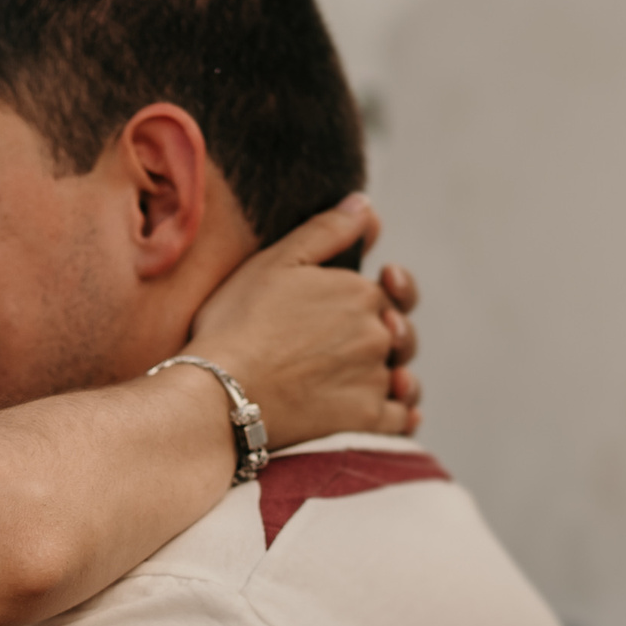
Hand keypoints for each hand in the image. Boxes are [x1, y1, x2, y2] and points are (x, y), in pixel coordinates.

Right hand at [185, 196, 415, 448]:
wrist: (222, 391)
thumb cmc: (239, 321)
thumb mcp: (276, 261)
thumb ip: (327, 231)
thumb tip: (366, 205)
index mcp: (360, 293)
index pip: (382, 294)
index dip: (369, 296)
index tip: (343, 305)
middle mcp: (377, 334)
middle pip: (396, 333)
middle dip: (383, 333)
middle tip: (346, 342)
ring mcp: (374, 379)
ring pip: (400, 375)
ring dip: (395, 374)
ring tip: (380, 376)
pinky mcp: (366, 420)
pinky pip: (400, 418)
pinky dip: (403, 415)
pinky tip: (401, 414)